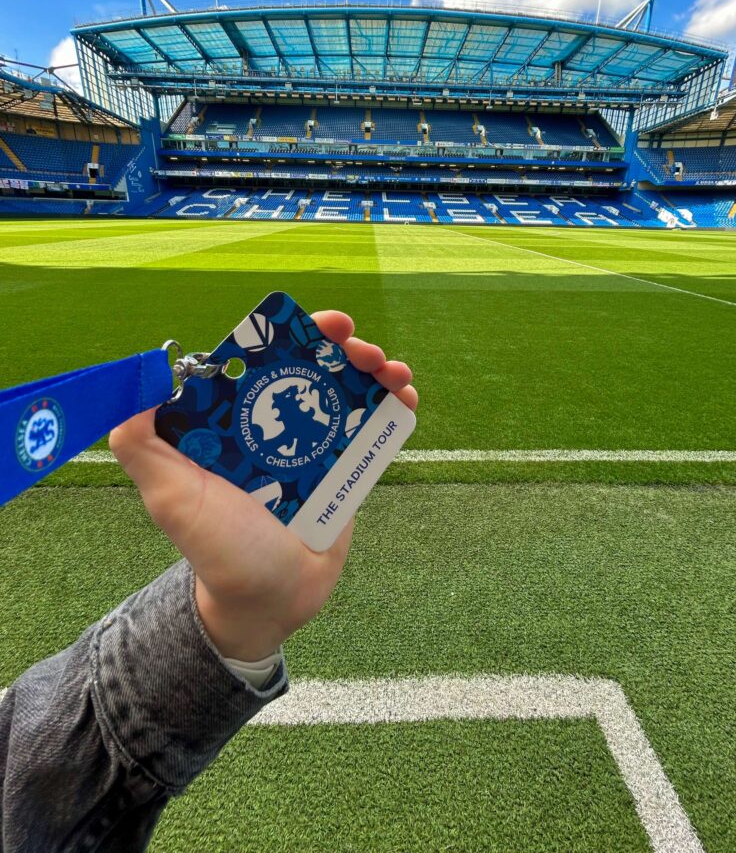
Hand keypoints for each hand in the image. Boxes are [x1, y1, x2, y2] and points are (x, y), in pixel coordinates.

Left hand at [109, 311, 416, 661]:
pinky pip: (372, 429)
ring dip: (375, 369)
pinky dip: (393, 406)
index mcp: (235, 421)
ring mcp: (315, 445)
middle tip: (361, 348)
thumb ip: (142, 443)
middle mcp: (276, 424)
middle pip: (314, 367)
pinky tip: (405, 398)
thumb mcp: (170, 496)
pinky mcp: (345, 469)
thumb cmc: (216, 549)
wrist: (270, 602)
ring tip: (392, 371)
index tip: (318, 323)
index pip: (263, 360)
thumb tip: (139, 377)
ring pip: (349, 391)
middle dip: (342, 347)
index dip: (290, 333)